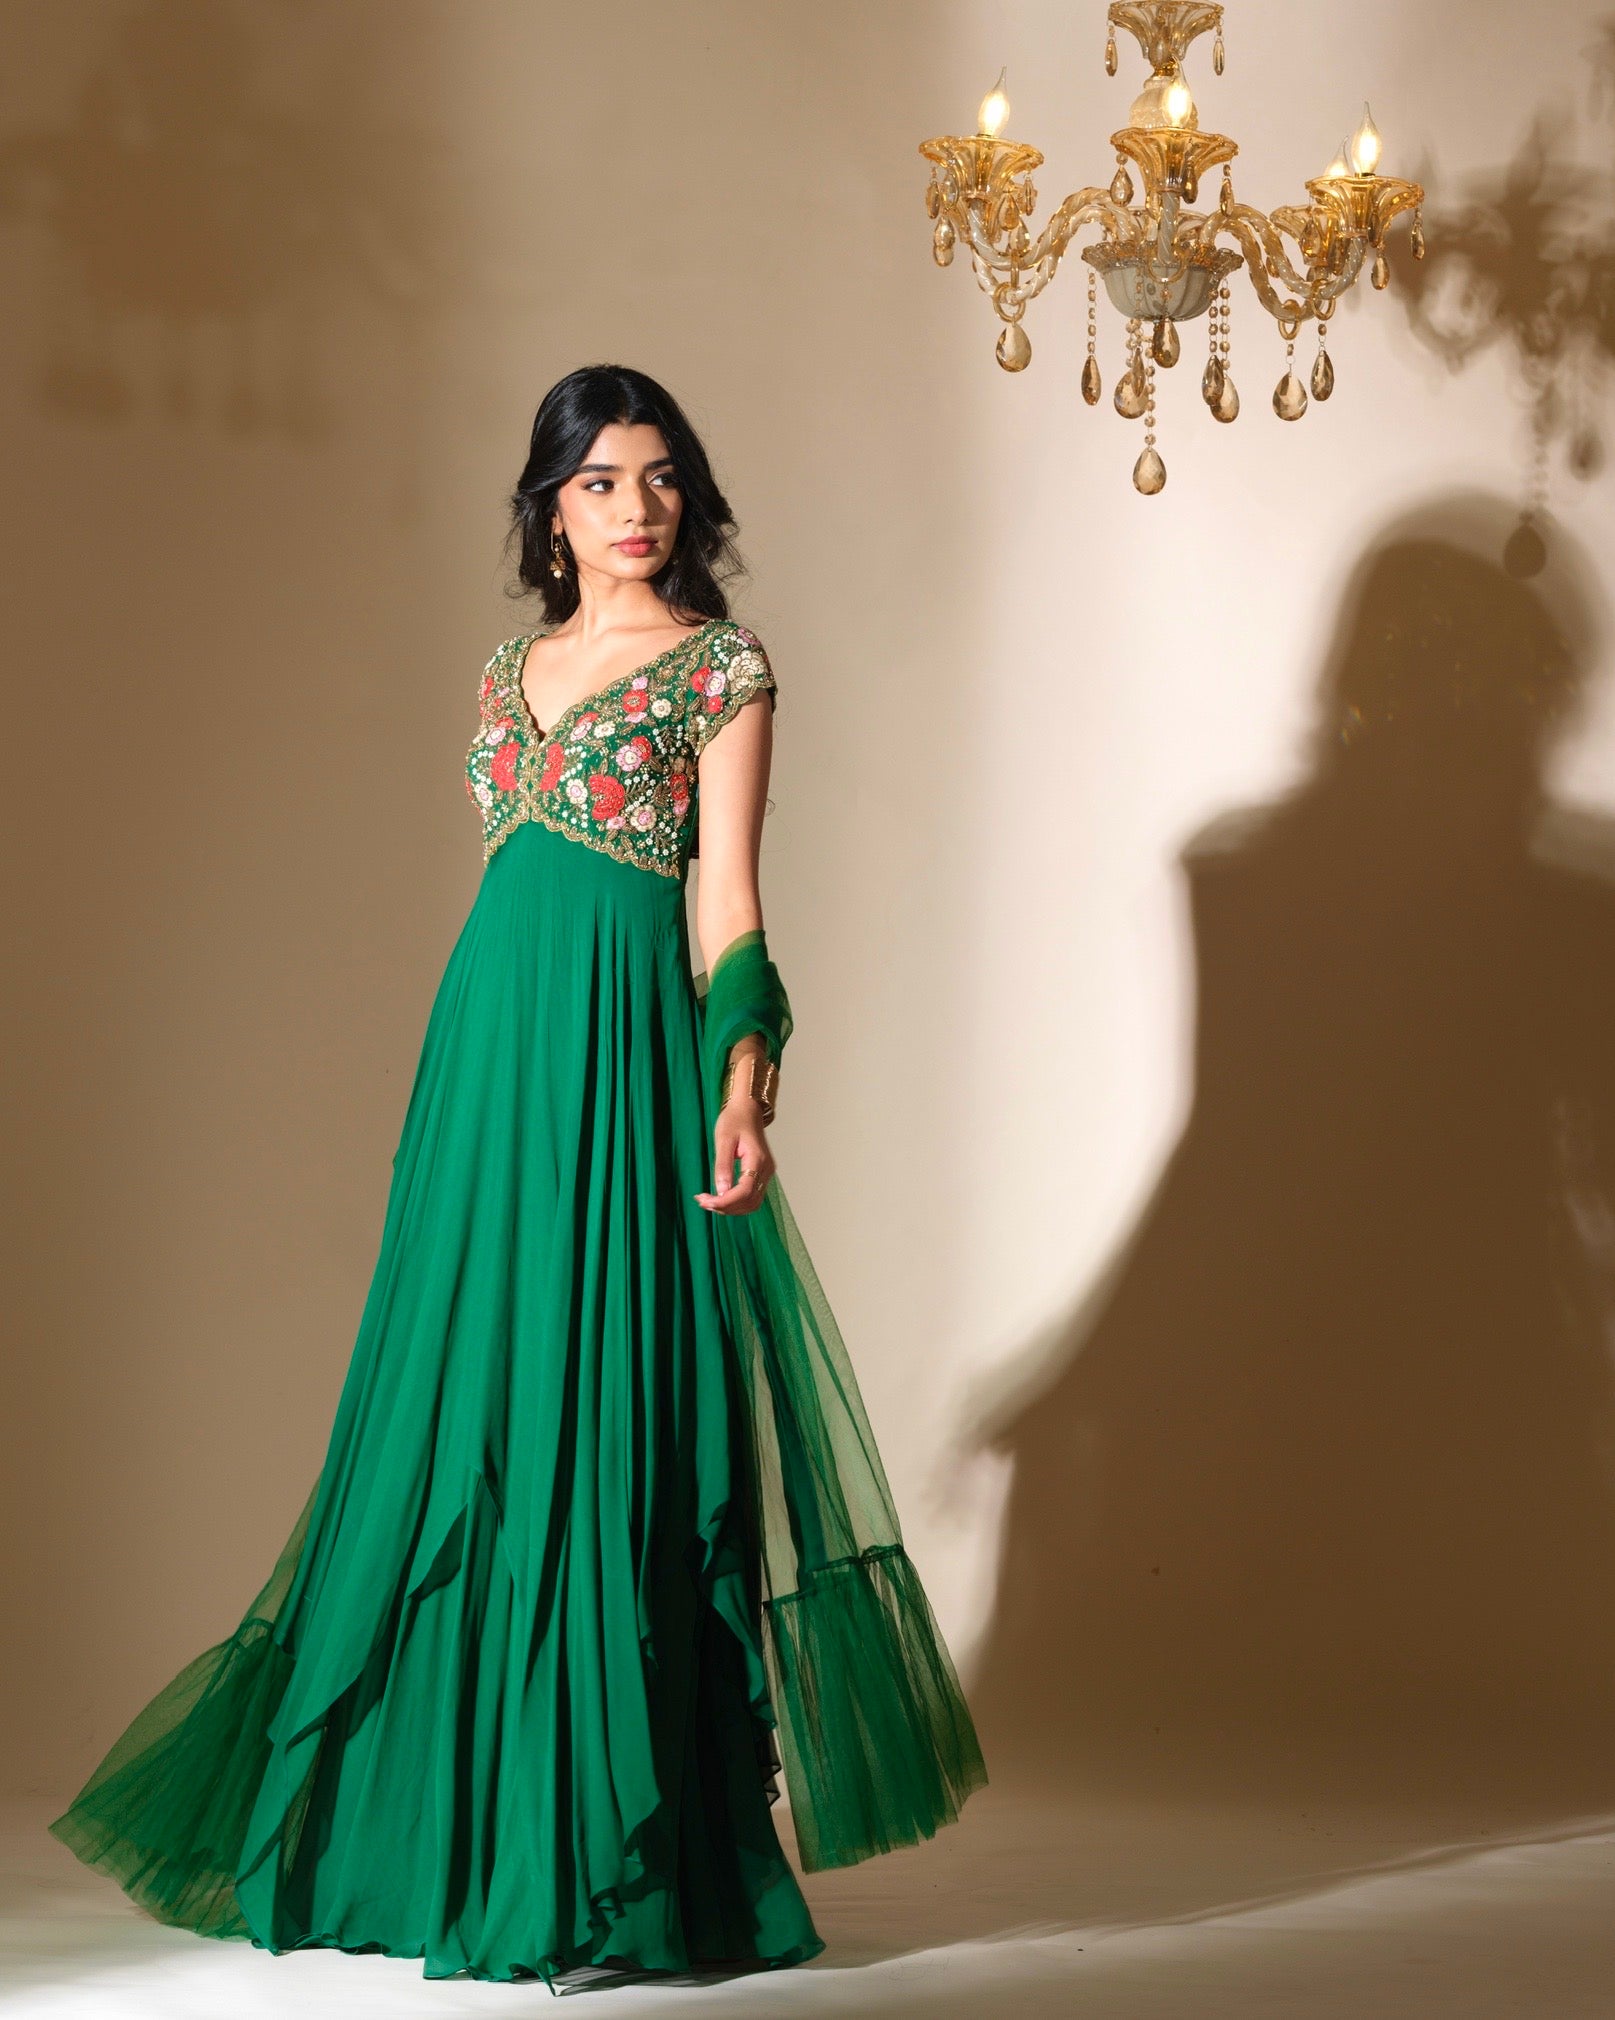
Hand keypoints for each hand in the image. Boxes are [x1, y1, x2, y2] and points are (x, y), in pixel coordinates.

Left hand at [694, 1093, 774, 1214]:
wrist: (747, 1110)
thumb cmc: (734, 1121)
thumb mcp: (723, 1140)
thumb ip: (722, 1166)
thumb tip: (720, 1191)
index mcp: (758, 1159)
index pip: (745, 1191)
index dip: (726, 1201)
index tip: (706, 1201)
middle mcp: (766, 1170)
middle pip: (750, 1201)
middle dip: (726, 1207)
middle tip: (703, 1202)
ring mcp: (766, 1173)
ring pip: (752, 1203)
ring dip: (731, 1208)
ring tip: (709, 1201)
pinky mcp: (761, 1175)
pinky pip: (751, 1197)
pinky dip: (736, 1203)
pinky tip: (720, 1198)